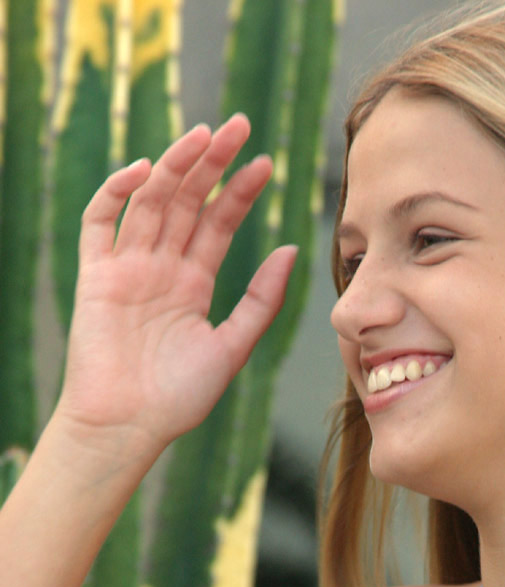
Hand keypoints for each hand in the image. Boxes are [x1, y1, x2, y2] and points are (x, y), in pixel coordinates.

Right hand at [53, 114, 295, 459]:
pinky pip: (100, 222)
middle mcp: (161, 269)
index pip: (217, 223)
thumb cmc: (179, 398)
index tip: (266, 165)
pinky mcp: (95, 276)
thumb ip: (262, 300)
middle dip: (210, 162)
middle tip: (238, 124)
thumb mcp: (233, 346)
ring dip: (175, 165)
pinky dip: (118, 193)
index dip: (239, 192)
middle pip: (186, 201)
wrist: (129, 428)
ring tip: (204, 136)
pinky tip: (147, 171)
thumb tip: (292, 249)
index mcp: (192, 284)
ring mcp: (127, 268)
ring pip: (150, 202)